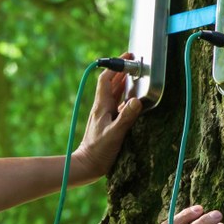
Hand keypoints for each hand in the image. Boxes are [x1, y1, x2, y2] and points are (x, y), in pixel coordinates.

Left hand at [72, 52, 143, 181]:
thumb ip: (126, 117)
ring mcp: (104, 115)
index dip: (116, 66)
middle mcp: (102, 107)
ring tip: (135, 77)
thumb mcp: (115, 134)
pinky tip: (132, 101)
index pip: (106, 79)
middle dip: (121, 72)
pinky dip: (125, 98)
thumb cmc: (99, 151)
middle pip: (111, 83)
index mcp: (101, 106)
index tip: (128, 58)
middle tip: (134, 64)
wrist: (87, 165)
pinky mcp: (107, 123)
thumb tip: (137, 100)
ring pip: (114, 93)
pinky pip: (117, 105)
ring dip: (123, 83)